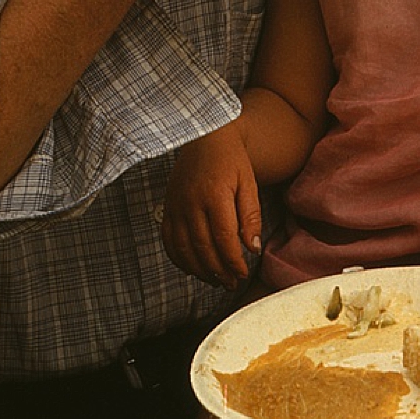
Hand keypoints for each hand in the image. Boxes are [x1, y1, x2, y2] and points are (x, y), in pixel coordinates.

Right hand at [159, 122, 261, 288]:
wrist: (204, 135)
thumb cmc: (231, 158)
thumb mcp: (248, 182)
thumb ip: (250, 216)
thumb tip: (252, 249)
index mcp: (214, 195)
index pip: (223, 238)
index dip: (233, 261)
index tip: (243, 274)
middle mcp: (190, 202)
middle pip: (202, 248)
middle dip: (219, 271)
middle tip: (232, 283)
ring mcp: (175, 206)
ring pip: (183, 249)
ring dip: (200, 270)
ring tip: (217, 280)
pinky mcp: (167, 207)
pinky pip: (168, 241)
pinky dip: (180, 259)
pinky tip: (194, 267)